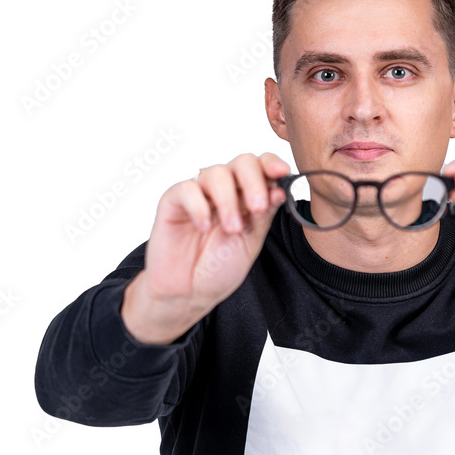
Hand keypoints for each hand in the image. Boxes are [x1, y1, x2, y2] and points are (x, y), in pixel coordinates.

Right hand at [122, 152, 289, 343]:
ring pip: (216, 173)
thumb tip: (281, 189)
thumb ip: (264, 215)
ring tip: (231, 229)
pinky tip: (204, 227)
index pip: (262, 166)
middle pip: (242, 162)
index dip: (272, 164)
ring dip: (228, 200)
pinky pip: (187, 189)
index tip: (282, 173)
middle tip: (257, 207)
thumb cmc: (219, 267)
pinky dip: (199, 206)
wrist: (189, 292)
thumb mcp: (251, 242)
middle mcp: (224, 190)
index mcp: (247, 195)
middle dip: (254, 182)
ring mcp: (199, 193)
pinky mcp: (173, 201)